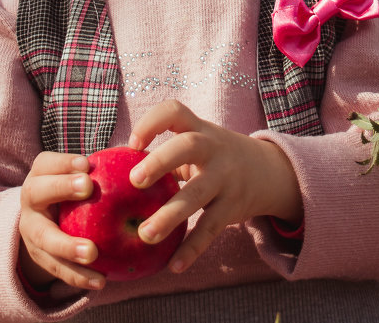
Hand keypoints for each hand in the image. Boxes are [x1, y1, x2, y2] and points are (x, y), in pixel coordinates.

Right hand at [18, 151, 106, 291]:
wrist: (47, 222)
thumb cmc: (76, 193)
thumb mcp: (83, 178)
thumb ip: (103, 172)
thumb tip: (144, 163)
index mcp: (41, 176)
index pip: (47, 163)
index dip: (64, 162)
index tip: (87, 163)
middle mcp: (31, 201)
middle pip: (36, 193)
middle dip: (60, 188)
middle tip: (87, 187)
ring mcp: (30, 231)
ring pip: (43, 239)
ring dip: (67, 247)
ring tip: (92, 254)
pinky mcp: (38, 257)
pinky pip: (56, 269)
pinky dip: (78, 277)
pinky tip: (100, 281)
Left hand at [126, 100, 302, 273]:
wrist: (269, 171)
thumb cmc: (215, 158)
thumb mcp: (198, 145)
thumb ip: (164, 155)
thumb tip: (109, 175)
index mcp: (199, 130)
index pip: (175, 112)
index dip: (152, 123)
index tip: (132, 143)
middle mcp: (213, 149)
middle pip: (188, 146)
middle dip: (160, 161)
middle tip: (135, 180)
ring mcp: (226, 178)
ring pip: (197, 194)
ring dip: (170, 215)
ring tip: (145, 234)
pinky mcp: (233, 206)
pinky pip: (210, 228)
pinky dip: (192, 248)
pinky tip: (174, 265)